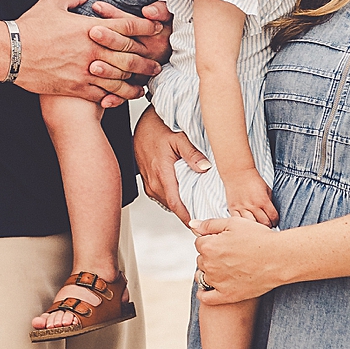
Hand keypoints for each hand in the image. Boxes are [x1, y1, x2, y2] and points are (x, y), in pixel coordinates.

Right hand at [14, 0, 158, 103]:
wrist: (11, 53)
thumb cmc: (30, 27)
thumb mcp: (51, 4)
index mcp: (90, 28)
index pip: (127, 26)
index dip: (146, 27)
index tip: (156, 28)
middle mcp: (92, 50)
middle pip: (130, 56)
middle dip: (146, 60)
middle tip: (157, 63)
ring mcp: (85, 71)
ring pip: (119, 79)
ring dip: (135, 82)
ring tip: (144, 85)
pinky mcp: (75, 87)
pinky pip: (102, 94)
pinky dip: (115, 97)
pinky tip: (122, 98)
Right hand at [133, 104, 208, 224]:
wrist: (142, 124)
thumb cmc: (158, 128)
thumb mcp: (179, 137)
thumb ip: (192, 154)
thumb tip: (205, 167)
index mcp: (162, 174)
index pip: (176, 205)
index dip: (188, 217)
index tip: (201, 225)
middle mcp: (153, 182)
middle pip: (173, 206)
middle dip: (189, 213)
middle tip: (207, 216)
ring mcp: (149, 183)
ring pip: (168, 201)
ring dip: (181, 206)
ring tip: (199, 207)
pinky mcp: (148, 181)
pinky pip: (162, 195)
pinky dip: (174, 198)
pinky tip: (185, 194)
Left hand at [194, 214, 286, 304]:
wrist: (279, 258)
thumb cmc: (259, 238)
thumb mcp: (234, 223)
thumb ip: (209, 224)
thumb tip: (192, 225)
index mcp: (209, 246)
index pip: (199, 243)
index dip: (211, 241)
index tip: (223, 242)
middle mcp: (210, 265)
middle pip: (201, 260)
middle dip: (210, 256)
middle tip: (229, 254)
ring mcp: (217, 282)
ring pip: (203, 276)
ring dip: (210, 272)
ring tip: (227, 268)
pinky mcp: (227, 295)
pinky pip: (206, 297)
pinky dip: (204, 293)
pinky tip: (209, 288)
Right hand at [222, 169, 277, 226]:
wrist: (238, 173)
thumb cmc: (252, 180)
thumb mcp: (267, 189)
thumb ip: (270, 202)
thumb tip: (272, 214)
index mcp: (263, 201)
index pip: (273, 217)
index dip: (275, 221)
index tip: (274, 221)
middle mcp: (253, 206)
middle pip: (264, 223)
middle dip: (267, 225)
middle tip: (267, 224)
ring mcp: (242, 208)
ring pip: (251, 225)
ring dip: (256, 226)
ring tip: (257, 225)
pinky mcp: (233, 209)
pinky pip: (238, 222)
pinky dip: (243, 224)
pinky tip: (246, 223)